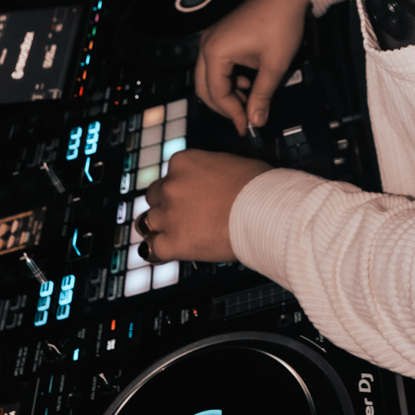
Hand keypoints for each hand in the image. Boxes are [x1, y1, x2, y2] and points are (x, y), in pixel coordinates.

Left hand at [140, 148, 271, 263]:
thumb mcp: (231, 164)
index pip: (169, 174)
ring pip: (149, 222)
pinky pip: (154, 249)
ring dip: (161, 228)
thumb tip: (213, 178)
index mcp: (183, 162)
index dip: (178, 187)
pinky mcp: (174, 242)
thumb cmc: (258, 188)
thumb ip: (211, 171)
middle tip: (181, 213)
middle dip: (166, 205)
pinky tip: (164, 252)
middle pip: (154, 196)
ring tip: (174, 233)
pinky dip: (159, 251)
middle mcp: (172, 186)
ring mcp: (169, 215)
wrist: (266, 211)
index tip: (186, 195)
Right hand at [194, 0, 310, 133]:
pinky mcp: (221, 37)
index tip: (247, 125)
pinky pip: (216, 65)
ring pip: (209, 77)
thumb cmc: (280, 23)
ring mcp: (213, 39)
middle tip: (243, 118)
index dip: (232, 113)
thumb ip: (262, 96)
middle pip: (204, 87)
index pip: (216, 93)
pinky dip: (228, 79)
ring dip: (226, 93)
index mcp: (215, 52)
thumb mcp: (274, 66)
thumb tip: (255, 120)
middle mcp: (207, 45)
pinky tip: (247, 83)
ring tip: (249, 101)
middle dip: (224, 106)